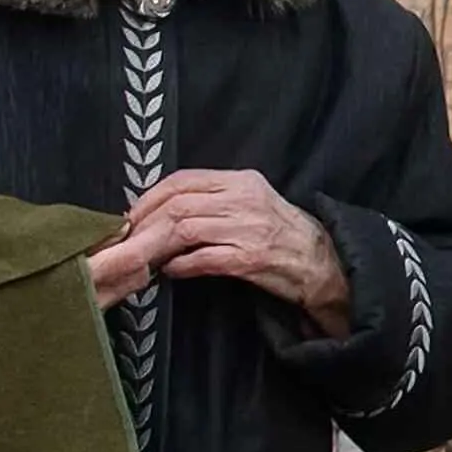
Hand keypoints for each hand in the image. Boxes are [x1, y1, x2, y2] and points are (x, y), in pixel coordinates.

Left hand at [92, 170, 352, 334]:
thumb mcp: (251, 202)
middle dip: (145, 223)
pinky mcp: (250, 259)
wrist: (323, 263)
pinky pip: (202, 259)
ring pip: (185, 229)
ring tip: (145, 256)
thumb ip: (214, 199)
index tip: (131, 215)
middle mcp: (244, 199)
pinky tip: (170, 271)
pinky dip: (180, 265)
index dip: (150, 197)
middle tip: (128, 240)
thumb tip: (165, 208)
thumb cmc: (282, 234)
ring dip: (157, 245)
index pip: (183, 180)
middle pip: (178, 204)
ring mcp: (248, 229)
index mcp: (242, 180)